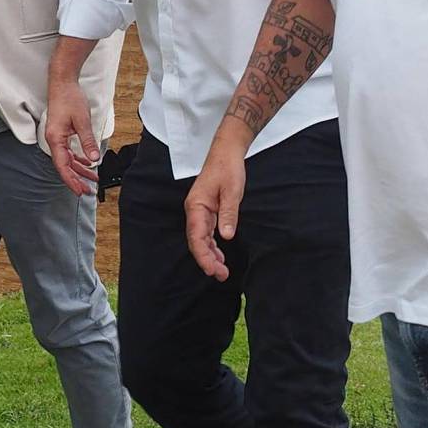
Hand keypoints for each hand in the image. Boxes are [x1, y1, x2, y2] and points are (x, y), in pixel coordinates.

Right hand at [43, 77, 98, 195]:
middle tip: (88, 191)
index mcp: (55, 138)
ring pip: (68, 160)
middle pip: (64, 166)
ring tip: (92, 179)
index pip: (62, 165)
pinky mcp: (62, 134)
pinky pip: (69, 152)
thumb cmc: (69, 98)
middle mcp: (54, 140)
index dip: (71, 180)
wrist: (62, 83)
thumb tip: (94, 159)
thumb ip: (87, 141)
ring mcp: (57, 137)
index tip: (79, 190)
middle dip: (76, 179)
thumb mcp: (82, 120)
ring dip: (80, 170)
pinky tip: (88, 164)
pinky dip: (79, 159)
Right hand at [183, 140, 245, 282]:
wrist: (226, 152)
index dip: (203, 256)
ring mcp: (200, 211)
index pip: (196, 237)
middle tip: (221, 275)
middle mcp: (194, 211)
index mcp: (196, 206)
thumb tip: (226, 236)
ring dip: (209, 255)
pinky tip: (219, 255)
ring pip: (201, 239)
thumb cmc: (228, 168)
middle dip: (207, 260)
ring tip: (221, 270)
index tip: (212, 269)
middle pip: (196, 241)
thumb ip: (228, 214)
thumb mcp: (232, 191)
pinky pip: (206, 233)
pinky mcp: (207, 211)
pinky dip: (212, 245)